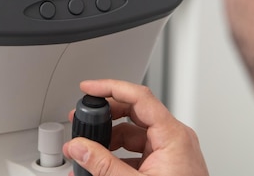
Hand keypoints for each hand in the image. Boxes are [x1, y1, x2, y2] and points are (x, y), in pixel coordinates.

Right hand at [62, 80, 207, 175]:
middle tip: (81, 119)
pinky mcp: (166, 167)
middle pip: (134, 113)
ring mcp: (171, 153)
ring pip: (133, 134)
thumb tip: (78, 146)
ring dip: (108, 140)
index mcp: (173, 136)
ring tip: (85, 151)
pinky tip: (99, 167)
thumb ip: (103, 164)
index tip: (89, 88)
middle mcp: (174, 139)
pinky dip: (117, 156)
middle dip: (105, 116)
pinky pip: (138, 152)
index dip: (111, 87)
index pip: (139, 97)